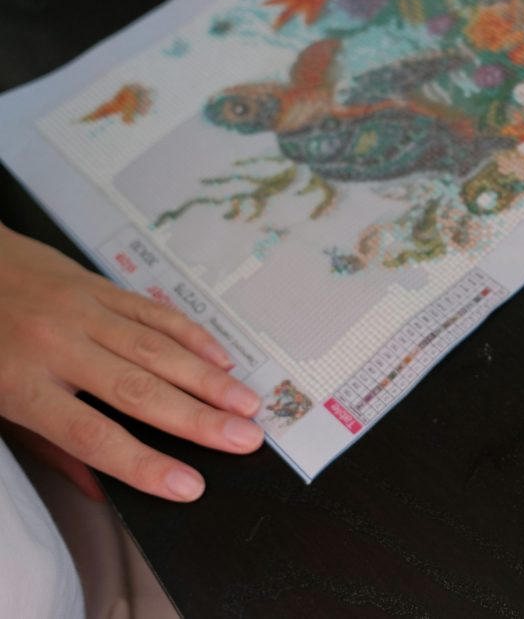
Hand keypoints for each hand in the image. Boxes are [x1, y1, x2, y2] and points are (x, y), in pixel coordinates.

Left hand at [0, 224, 263, 501]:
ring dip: (208, 380)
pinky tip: (223, 358)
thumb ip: (50, 446)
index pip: (91, 436)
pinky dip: (193, 336)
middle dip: (198, 420)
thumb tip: (104, 490)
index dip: (144, 464)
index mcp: (20, 384)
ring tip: (248, 404)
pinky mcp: (99, 286)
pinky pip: (154, 312)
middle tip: (245, 440)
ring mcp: (82, 311)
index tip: (189, 486)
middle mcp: (56, 346)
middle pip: (138, 391)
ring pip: (156, 349)